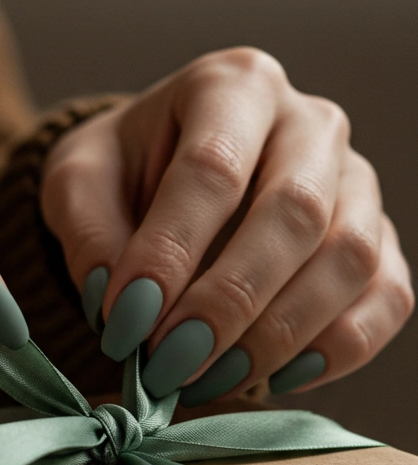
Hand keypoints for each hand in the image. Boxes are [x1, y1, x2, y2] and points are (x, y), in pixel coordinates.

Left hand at [41, 48, 412, 403]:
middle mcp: (311, 123)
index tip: (127, 320)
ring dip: (279, 334)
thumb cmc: (123, 174)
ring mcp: (356, 181)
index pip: (212, 168)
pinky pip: (386, 298)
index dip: (170, 251)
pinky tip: (271, 378)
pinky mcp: (379, 241)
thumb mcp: (78, 183)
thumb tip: (123, 304)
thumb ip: (89, 235)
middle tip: (172, 362)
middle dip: (230, 301)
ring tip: (209, 378)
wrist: (166, 179)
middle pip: (295, 212)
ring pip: (349, 259)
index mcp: (233, 85)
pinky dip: (335, 350)